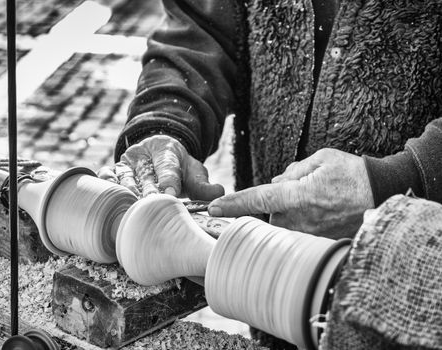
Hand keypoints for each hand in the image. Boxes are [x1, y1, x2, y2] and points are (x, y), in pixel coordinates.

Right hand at [98, 135, 223, 199]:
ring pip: (124, 178)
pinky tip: (110, 202)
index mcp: (166, 150)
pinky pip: (106, 177)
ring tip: (131, 212)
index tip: (171, 193)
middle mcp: (143, 154)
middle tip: (151, 208)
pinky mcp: (113, 169)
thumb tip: (218, 193)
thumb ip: (204, 183)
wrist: (157, 151)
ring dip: (127, 195)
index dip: (169, 180)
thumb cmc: (177, 167)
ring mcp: (126, 162)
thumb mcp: (193, 170)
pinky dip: (106, 187)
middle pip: (145, 175)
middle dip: (148, 193)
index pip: (167, 166)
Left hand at [208, 148, 374, 237]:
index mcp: (296, 195)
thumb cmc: (352, 174)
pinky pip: (300, 232)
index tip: (212, 209)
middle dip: (279, 202)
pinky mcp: (319, 243)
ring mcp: (309, 234)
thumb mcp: (320, 159)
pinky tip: (323, 213)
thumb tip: (275, 183)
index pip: (256, 199)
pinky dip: (304, 222)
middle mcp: (299, 218)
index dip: (233, 204)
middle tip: (305, 190)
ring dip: (292, 212)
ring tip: (319, 202)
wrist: (384, 195)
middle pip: (270, 213)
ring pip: (284, 223)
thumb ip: (291, 171)